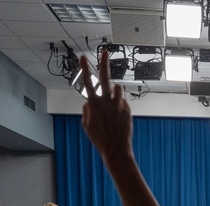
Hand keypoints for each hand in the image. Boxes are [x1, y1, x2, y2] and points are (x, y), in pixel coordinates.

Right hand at [79, 52, 133, 168]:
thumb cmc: (100, 138)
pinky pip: (123, 101)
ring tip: (112, 102)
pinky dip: (119, 106)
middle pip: (105, 77)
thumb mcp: (86, 125)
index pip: (87, 82)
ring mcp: (118, 104)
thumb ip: (86, 110)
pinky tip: (117, 117)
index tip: (83, 57)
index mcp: (93, 104)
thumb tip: (89, 102)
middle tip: (105, 52)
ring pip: (117, 88)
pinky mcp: (127, 109)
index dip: (84, 68)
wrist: (116, 148)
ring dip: (114, 91)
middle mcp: (106, 101)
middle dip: (104, 63)